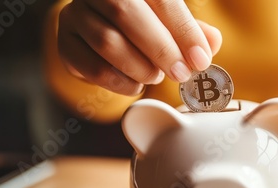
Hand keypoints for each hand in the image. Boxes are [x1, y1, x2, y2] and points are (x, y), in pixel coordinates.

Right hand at [58, 0, 221, 94]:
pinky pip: (93, 67)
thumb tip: (211, 43)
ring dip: (140, 67)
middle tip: (181, 73)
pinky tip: (135, 83)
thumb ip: (192, 30)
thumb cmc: (144, 24)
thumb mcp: (170, 22)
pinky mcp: (66, 43)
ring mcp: (76, 15)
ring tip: (155, 76)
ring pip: (107, 42)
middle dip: (161, 50)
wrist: (101, 28)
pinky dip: (121, 82)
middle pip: (126, 14)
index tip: (200, 59)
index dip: (183, 31)